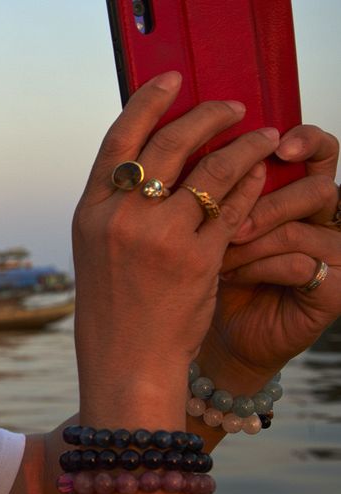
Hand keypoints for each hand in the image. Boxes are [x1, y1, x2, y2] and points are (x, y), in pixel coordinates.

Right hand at [72, 71, 280, 402]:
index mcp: (90, 212)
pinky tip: (260, 176)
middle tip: (233, 107)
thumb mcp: (98, 249)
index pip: (119, 139)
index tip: (172, 80)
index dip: (148, 101)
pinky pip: (233, 208)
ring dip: (245, 145)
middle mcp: (121, 219)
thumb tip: (155, 159)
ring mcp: (160, 238)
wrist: (126, 360)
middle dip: (208, 115)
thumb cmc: (113, 306)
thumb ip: (119, 205)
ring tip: (264, 136)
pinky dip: (251, 185)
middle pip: (170, 143)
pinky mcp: (198, 260)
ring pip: (212, 170)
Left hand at [202, 125, 339, 379]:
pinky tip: (228, 276)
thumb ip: (210, 185)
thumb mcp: (203, 225)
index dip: (304, 140)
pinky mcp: (335, 289)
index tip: (275, 143)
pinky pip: (301, 265)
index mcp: (295, 190)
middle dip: (272, 199)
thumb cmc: (209, 275)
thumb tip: (184, 143)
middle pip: (318, 184)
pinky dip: (257, 268)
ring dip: (254, 238)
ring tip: (219, 252)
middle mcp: (320, 217)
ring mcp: (333, 253)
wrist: (219, 336)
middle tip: (236, 221)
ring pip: (303, 227)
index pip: (314, 150)